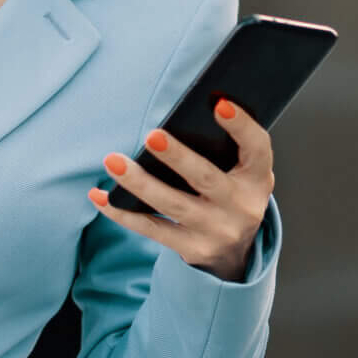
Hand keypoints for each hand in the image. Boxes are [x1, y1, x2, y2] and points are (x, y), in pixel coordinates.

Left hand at [87, 100, 274, 282]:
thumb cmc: (230, 195)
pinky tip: (100, 196)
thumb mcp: (242, 173)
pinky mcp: (192, 249)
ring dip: (139, 182)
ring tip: (113, 161)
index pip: (257, 149)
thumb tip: (179, 117)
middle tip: (152, 135)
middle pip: (206, 179)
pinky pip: (151, 229)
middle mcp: (241, 207)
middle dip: (178, 157)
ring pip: (172, 204)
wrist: (235, 254)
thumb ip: (224, 149)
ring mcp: (216, 231)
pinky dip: (122, 212)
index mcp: (257, 179)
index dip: (241, 126)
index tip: (219, 103)